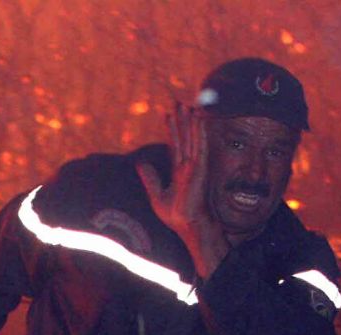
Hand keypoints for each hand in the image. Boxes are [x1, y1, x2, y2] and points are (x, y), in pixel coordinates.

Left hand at [137, 102, 228, 276]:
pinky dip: (200, 131)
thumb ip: (150, 178)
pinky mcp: (199, 168)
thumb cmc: (175, 215)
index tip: (168, 114)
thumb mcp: (156, 195)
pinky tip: (200, 119)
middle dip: (182, 120)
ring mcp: (195, 166)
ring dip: (191, 121)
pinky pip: (199, 145)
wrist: (186, 225)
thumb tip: (141, 164)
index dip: (172, 129)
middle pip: (184, 137)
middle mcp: (188, 166)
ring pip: (192, 138)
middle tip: (179, 102)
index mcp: (178, 171)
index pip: (174, 145)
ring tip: (189, 105)